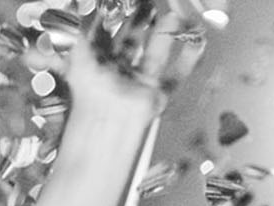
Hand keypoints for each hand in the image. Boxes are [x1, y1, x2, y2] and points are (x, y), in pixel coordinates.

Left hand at [70, 2, 205, 114]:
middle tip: (152, 2)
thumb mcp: (76, 54)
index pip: (105, 35)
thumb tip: (74, 9)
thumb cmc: (88, 93)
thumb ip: (75, 31)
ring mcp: (136, 83)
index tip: (123, 3)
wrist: (106, 124)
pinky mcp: (155, 95)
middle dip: (142, 20)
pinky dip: (188, 58)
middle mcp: (116, 73)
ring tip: (177, 13)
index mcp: (94, 65)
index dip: (114, 17)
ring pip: (155, 51)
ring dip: (166, 32)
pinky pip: (176, 75)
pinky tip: (199, 42)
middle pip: (132, 40)